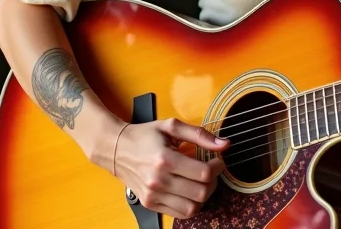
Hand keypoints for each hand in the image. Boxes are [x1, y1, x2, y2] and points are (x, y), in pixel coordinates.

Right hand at [112, 118, 229, 218]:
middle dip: (213, 181)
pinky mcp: (151, 205)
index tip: (217, 160)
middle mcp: (159, 181)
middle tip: (211, 170)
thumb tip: (224, 144)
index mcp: (165, 159)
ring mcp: (153, 196)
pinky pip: (180, 214)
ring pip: (192, 207)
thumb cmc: (145, 136)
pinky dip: (191, 205)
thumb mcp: (172, 126)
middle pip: (201, 192)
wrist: (116, 149)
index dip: (217, 167)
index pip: (203, 173)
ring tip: (201, 181)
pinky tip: (190, 190)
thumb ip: (200, 134)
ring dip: (204, 195)